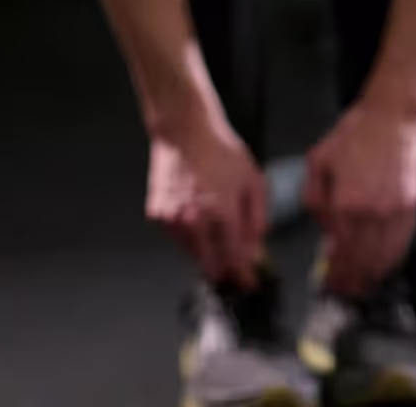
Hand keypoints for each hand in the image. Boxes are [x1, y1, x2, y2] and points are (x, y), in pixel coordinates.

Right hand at [146, 119, 267, 288]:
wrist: (185, 132)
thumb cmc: (221, 151)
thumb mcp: (253, 181)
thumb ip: (257, 219)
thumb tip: (256, 247)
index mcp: (222, 213)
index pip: (235, 259)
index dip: (244, 274)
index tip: (250, 282)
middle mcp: (194, 221)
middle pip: (211, 265)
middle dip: (226, 269)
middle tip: (237, 269)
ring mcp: (172, 220)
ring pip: (193, 253)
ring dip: (208, 252)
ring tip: (219, 235)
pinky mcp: (157, 215)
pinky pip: (178, 237)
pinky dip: (191, 236)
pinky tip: (200, 220)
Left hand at [302, 97, 415, 297]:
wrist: (393, 116)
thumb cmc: (355, 134)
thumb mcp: (317, 161)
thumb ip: (314, 199)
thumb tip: (324, 229)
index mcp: (345, 203)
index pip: (339, 253)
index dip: (334, 275)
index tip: (329, 284)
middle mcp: (372, 213)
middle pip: (362, 262)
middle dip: (351, 283)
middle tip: (344, 293)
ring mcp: (396, 211)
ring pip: (384, 257)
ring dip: (372, 277)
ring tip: (362, 287)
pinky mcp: (413, 206)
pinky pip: (402, 242)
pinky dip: (392, 260)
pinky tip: (383, 266)